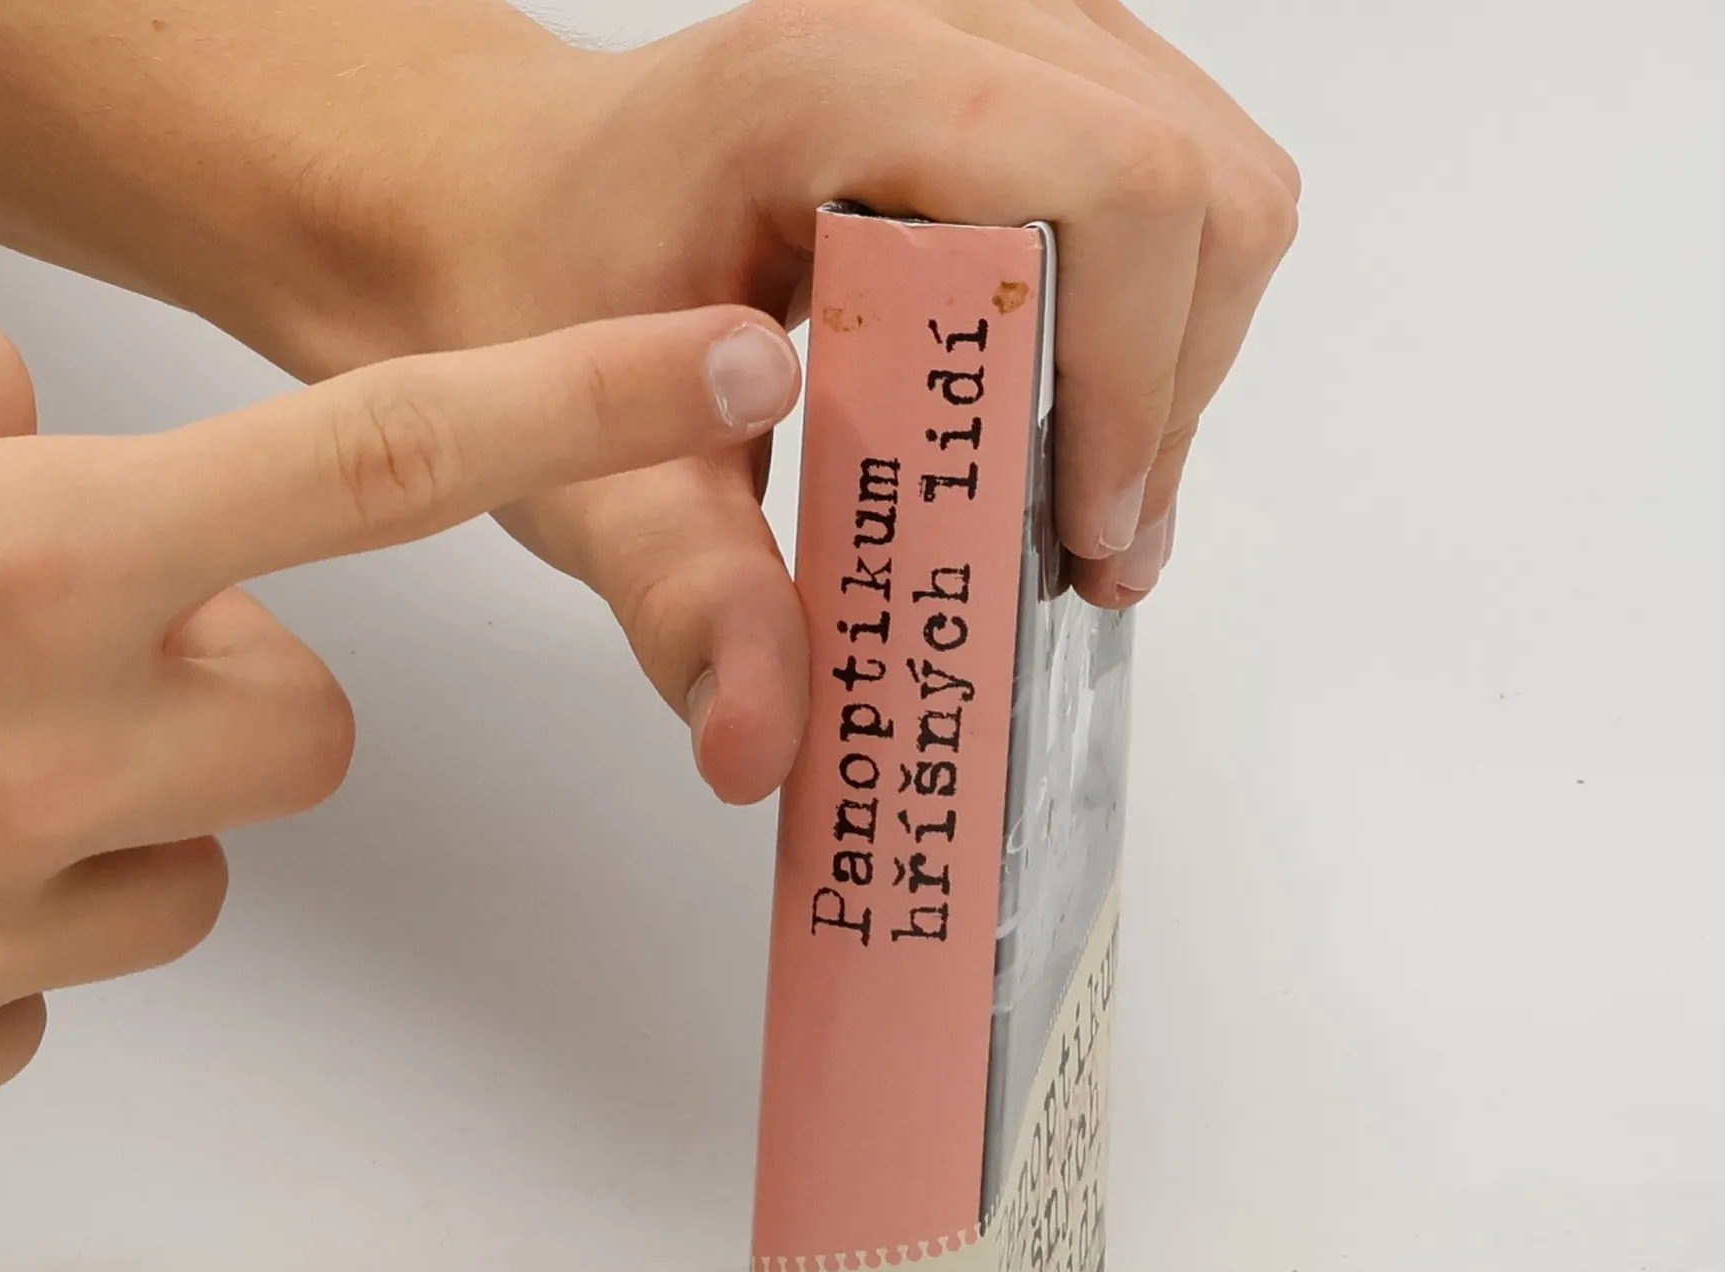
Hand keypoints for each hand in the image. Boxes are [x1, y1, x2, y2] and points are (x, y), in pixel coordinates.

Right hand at [0, 306, 800, 1110]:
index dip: (579, 407)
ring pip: (208, 856)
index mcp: (36, 560)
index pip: (378, 464)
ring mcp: (12, 902)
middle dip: (235, 687)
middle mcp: (53, 739)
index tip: (727, 357)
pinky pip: (84, 964)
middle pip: (315, 726)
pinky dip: (31, 916)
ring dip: (139, 808)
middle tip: (80, 658)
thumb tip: (26, 406)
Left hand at [290, 0, 1300, 804]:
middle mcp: (938, 18)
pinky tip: (1067, 416)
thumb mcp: (591, 472)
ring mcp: (999, 28)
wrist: (508, 198)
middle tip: (1083, 540)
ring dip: (1175, 368)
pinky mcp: (1028, 72)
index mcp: (831, 79)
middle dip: (1168, 396)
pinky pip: (1178, 189)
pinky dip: (1161, 324)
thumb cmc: (539, 296)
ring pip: (1215, 190)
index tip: (1080, 536)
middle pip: (1196, 193)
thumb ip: (685, 603)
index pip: (1115, 190)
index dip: (1134, 382)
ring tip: (1076, 495)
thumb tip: (759, 745)